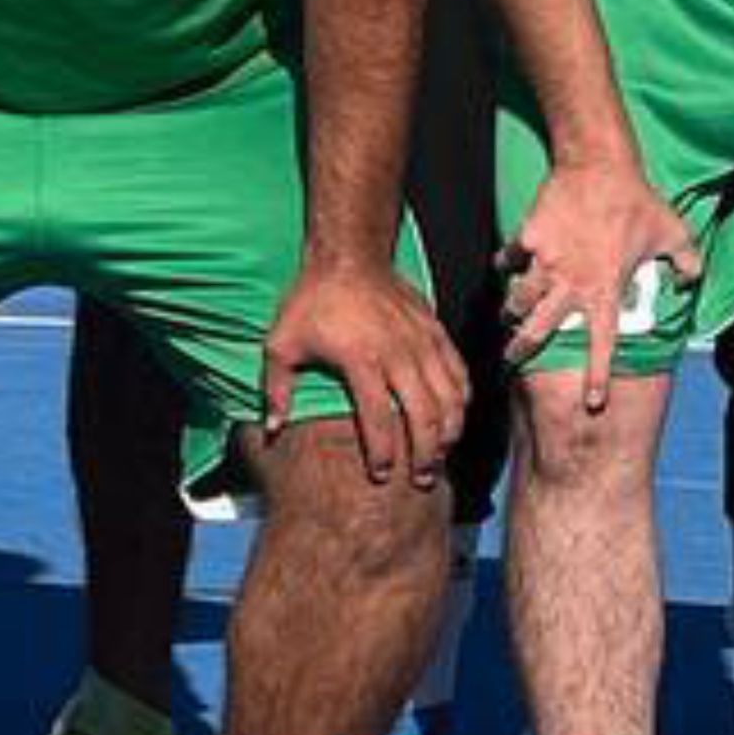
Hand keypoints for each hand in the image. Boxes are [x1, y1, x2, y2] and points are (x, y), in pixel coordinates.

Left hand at [270, 255, 471, 488]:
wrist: (349, 256)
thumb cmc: (312, 302)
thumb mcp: (282, 342)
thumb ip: (276, 389)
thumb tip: (272, 430)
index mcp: (361, 360)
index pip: (379, 419)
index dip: (382, 453)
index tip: (380, 475)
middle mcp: (398, 354)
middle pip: (423, 415)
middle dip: (424, 454)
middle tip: (420, 478)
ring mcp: (422, 342)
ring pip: (449, 398)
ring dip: (448, 433)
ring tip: (440, 456)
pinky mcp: (436, 332)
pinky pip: (458, 373)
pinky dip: (462, 400)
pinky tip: (455, 419)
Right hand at [502, 158, 698, 410]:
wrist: (599, 165)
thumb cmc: (638, 201)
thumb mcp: (673, 232)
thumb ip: (685, 261)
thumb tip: (692, 279)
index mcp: (604, 290)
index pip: (601, 343)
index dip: (597, 376)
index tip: (592, 403)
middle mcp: (571, 283)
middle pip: (538, 329)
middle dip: (522, 349)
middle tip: (513, 360)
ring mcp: (546, 261)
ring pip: (518, 298)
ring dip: (512, 309)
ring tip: (508, 315)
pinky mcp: (529, 237)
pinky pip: (511, 256)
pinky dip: (507, 263)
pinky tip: (505, 266)